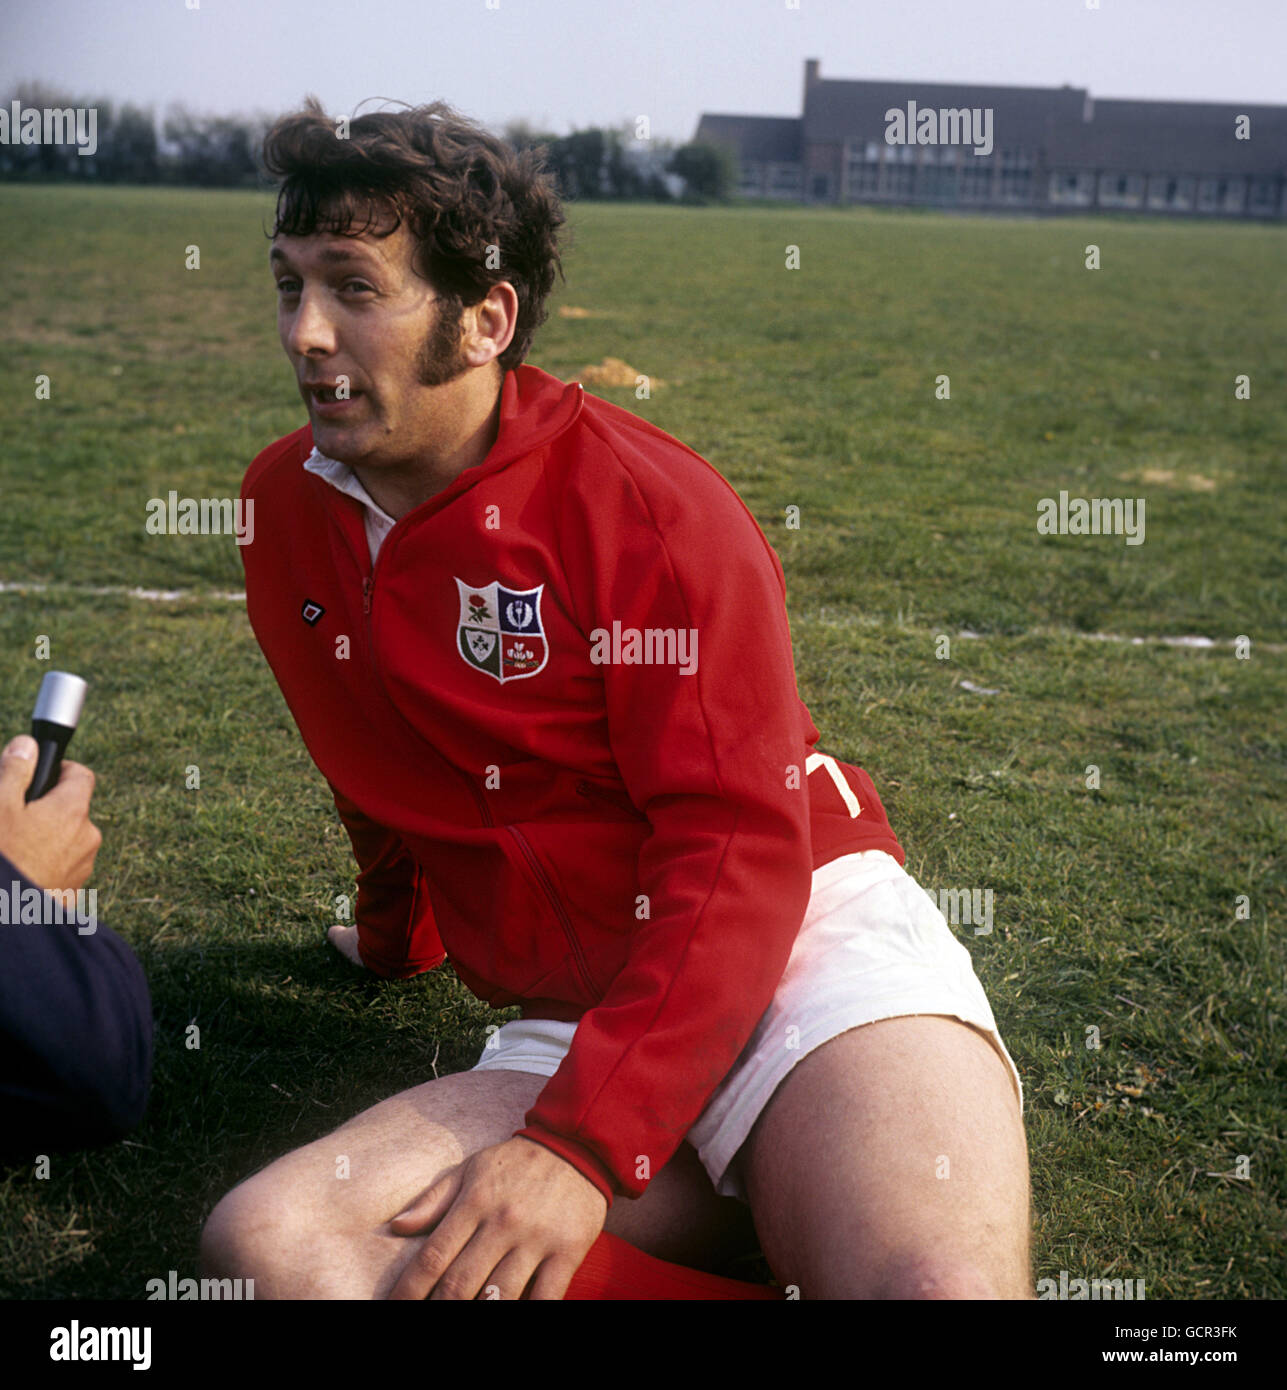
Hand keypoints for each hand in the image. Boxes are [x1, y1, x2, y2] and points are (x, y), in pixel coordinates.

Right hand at [0, 734, 101, 899]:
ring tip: (16, 847)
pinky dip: (46, 863)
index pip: (81, 775)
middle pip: (72, 809)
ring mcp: (82, 867)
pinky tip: (23, 869)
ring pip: (67, 839)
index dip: (61, 769)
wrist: (8, 920)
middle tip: (16, 816)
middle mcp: (87, 837)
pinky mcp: (73, 891)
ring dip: (47, 837)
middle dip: (48, 807)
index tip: (42, 774)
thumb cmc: (4, 857)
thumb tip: (28, 744)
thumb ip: (15, 771)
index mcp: (73, 811)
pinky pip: (62, 866)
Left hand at [386, 1135, 607, 1299]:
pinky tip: (512, 1315)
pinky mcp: (567, 1251)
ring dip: (478, 1315)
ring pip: (499, 1297)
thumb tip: (397, 1226)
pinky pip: (544, 1298)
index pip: (432, 1257)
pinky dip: (528, 1313)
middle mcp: (502, 1222)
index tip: (395, 1306)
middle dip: (439, 1308)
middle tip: (425, 1320)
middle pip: (460, 1284)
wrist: (578, 1146)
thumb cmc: (517, 1163)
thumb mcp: (472, 1168)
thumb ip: (434, 1198)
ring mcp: (536, 1239)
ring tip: (463, 1324)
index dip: (409, 1290)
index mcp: (475, 1202)